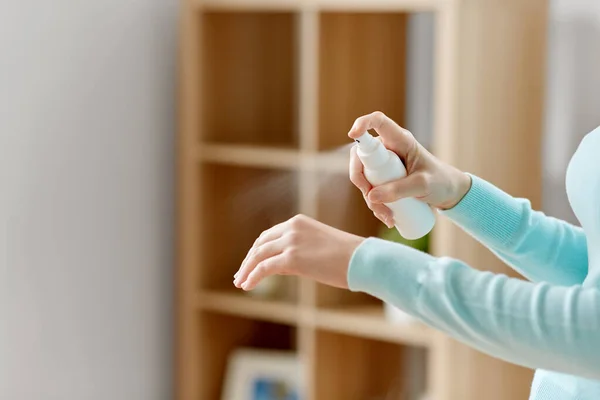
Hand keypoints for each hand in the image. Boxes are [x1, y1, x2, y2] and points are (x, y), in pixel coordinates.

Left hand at [233, 214, 364, 290]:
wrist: (362, 259)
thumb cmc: (348, 257)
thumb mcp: (319, 247)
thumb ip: (299, 251)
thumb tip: (282, 265)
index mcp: (298, 222)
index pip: (270, 235)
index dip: (257, 250)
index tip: (250, 263)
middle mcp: (292, 228)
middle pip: (261, 244)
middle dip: (249, 260)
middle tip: (241, 274)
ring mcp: (291, 242)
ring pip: (258, 255)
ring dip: (247, 269)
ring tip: (241, 282)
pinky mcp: (291, 258)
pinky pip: (264, 268)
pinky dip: (253, 276)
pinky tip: (247, 286)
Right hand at [348, 111, 471, 226]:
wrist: (449, 193)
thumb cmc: (441, 181)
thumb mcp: (423, 185)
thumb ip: (400, 189)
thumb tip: (371, 196)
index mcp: (400, 140)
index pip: (378, 121)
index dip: (362, 123)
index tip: (353, 134)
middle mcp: (388, 149)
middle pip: (360, 156)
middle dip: (361, 180)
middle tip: (372, 199)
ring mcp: (383, 164)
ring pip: (363, 177)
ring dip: (370, 199)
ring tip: (389, 216)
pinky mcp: (383, 178)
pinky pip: (369, 189)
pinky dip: (374, 204)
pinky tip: (387, 217)